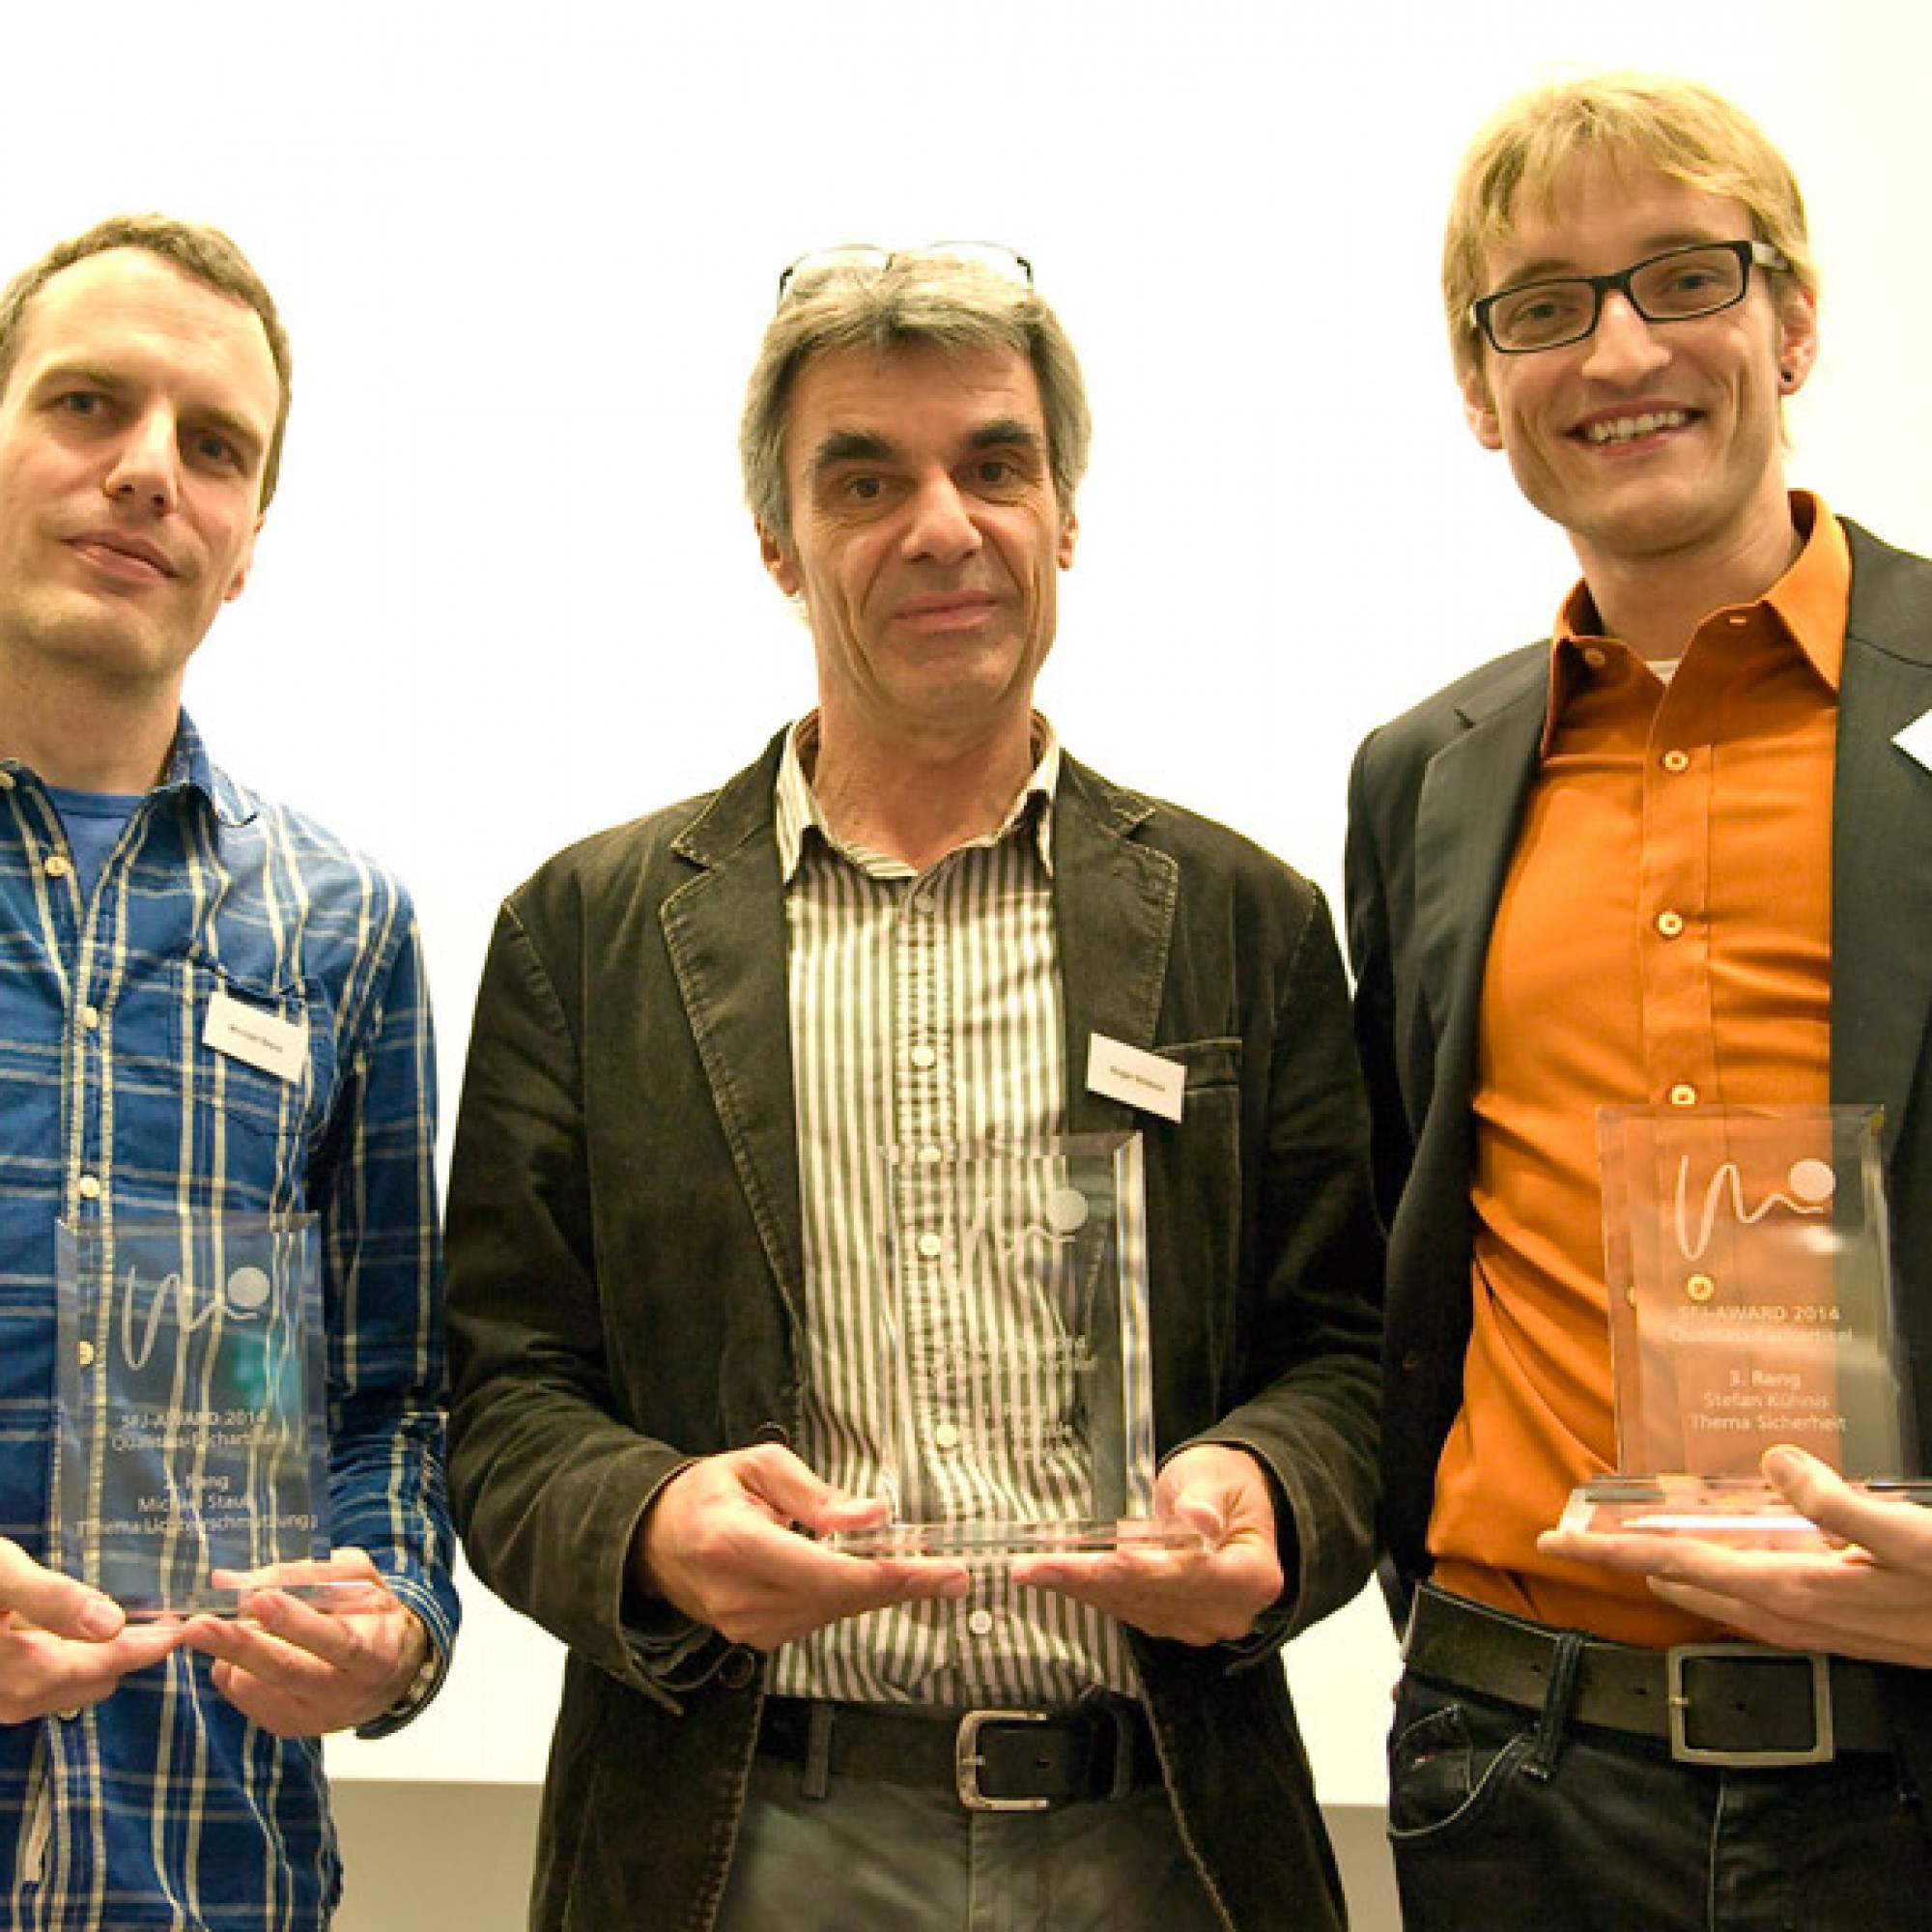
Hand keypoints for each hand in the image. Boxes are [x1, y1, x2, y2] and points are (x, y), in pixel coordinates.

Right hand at [0, 1538, 182, 1723]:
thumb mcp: (0, 1574)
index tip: (190, 1622)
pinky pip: (39, 1686)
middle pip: (97, 1681)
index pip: (113, 1663)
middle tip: (163, 1613)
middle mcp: (13, 1700)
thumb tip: (111, 1623)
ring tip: (132, 1621)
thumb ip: (52, 1598)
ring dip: (100, 1659)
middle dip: (131, 1652)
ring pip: (68, 1687)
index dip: (155, 1642)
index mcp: (27, 1672)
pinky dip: (66, 1663)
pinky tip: (72, 1631)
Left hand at [179, 1548, 428, 1735]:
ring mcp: (314, 1717)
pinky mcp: (287, 1727)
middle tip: (197, 1625)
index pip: (335, 1640)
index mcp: (375, 1651)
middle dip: (240, 1645)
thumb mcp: (356, 1579)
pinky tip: (244, 1651)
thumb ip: (302, 1573)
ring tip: (223, 1626)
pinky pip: (244, 1697)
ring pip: (257, 1687)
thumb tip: (231, 1580)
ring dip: (230, 1652)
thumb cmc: (371, 1614)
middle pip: (288, 1671)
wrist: (391, 1671)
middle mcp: (345, 1692)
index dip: (296, 1622)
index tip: (259, 1598)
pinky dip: (232, 1668)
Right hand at [633, 1444, 969, 1649]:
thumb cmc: (706, 1494)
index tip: (937, 1570)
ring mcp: (745, 1626)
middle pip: (839, 1600)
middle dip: (901, 1586)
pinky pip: (817, 1619)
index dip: (888, 1574)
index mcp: (735, 1546)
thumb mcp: (757, 1466)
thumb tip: (872, 1515)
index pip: (827, 1573)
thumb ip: (815, 1494)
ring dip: (878, 1592)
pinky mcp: (754, 1639)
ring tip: (923, 1571)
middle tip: (954, 1575)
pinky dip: (849, 1599)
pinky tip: (872, 1578)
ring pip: (833, 1614)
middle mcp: (740, 1596)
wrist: (653, 1540)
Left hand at [1010, 1444, 1285, 1644]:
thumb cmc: (1225, 1485)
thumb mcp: (1216, 1477)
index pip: (1194, 1576)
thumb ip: (1205, 1500)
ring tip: (1031, 1568)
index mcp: (1252, 1575)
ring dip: (1078, 1586)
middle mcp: (1227, 1612)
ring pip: (1129, 1605)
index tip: (1110, 1559)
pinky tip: (1051, 1575)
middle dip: (1092, 1578)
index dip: (1149, 1571)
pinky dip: (1086, 1590)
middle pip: (1152, 1596)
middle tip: (1038, 1565)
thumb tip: (1199, 1521)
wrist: (1228, 1502)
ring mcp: (1197, 1622)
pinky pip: (1123, 1607)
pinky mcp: (1169, 1621)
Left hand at [1538, 1446, 1931, 1666]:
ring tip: (1630, 1552)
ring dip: (1668, 1573)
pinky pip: (1754, 1604)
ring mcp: (1817, 1626)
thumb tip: (1773, 1463)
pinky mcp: (1840, 1626)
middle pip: (1683, 1583)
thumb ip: (1835, 1502)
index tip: (1554, 1541)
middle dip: (1624, 1563)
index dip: (1610, 1552)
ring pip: (1717, 1598)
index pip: (1676, 1563)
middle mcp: (1793, 1615)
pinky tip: (1725, 1570)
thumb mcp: (1904, 1534)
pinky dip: (1719, 1582)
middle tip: (1573, 1542)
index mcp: (1791, 1590)